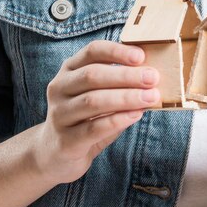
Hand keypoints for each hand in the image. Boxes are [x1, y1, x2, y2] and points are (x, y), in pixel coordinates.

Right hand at [32, 41, 158, 185]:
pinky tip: (136, 115)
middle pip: (93, 75)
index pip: (92, 51)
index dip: (117, 51)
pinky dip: (117, 120)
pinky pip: (93, 128)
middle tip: (152, 78)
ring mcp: (59, 114)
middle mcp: (60, 88)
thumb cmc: (83, 118)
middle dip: (126, 75)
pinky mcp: (64, 140)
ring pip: (93, 101)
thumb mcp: (95, 94)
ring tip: (150, 97)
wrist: (54, 155)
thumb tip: (150, 77)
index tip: (141, 56)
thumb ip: (116, 85)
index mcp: (69, 70)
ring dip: (126, 97)